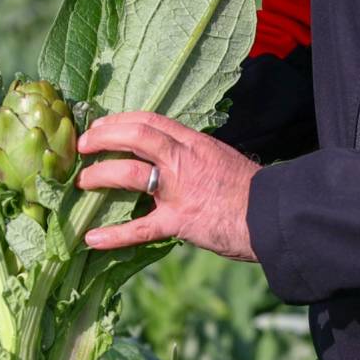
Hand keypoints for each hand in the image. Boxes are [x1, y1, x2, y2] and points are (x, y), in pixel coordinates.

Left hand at [74, 111, 259, 260]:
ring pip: (131, 174)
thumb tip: (164, 156)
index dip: (119, 120)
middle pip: (135, 137)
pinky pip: (140, 228)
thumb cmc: (251, 190)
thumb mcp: (220, 159)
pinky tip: (92, 239)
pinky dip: (114, 235)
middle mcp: (184, 161)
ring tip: (81, 182)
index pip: (150, 121)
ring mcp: (180, 191)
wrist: (277, 217)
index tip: (98, 125)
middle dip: (102, 138)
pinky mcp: (180, 222)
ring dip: (100, 176)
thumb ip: (191, 156)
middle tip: (82, 146)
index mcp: (194, 143)